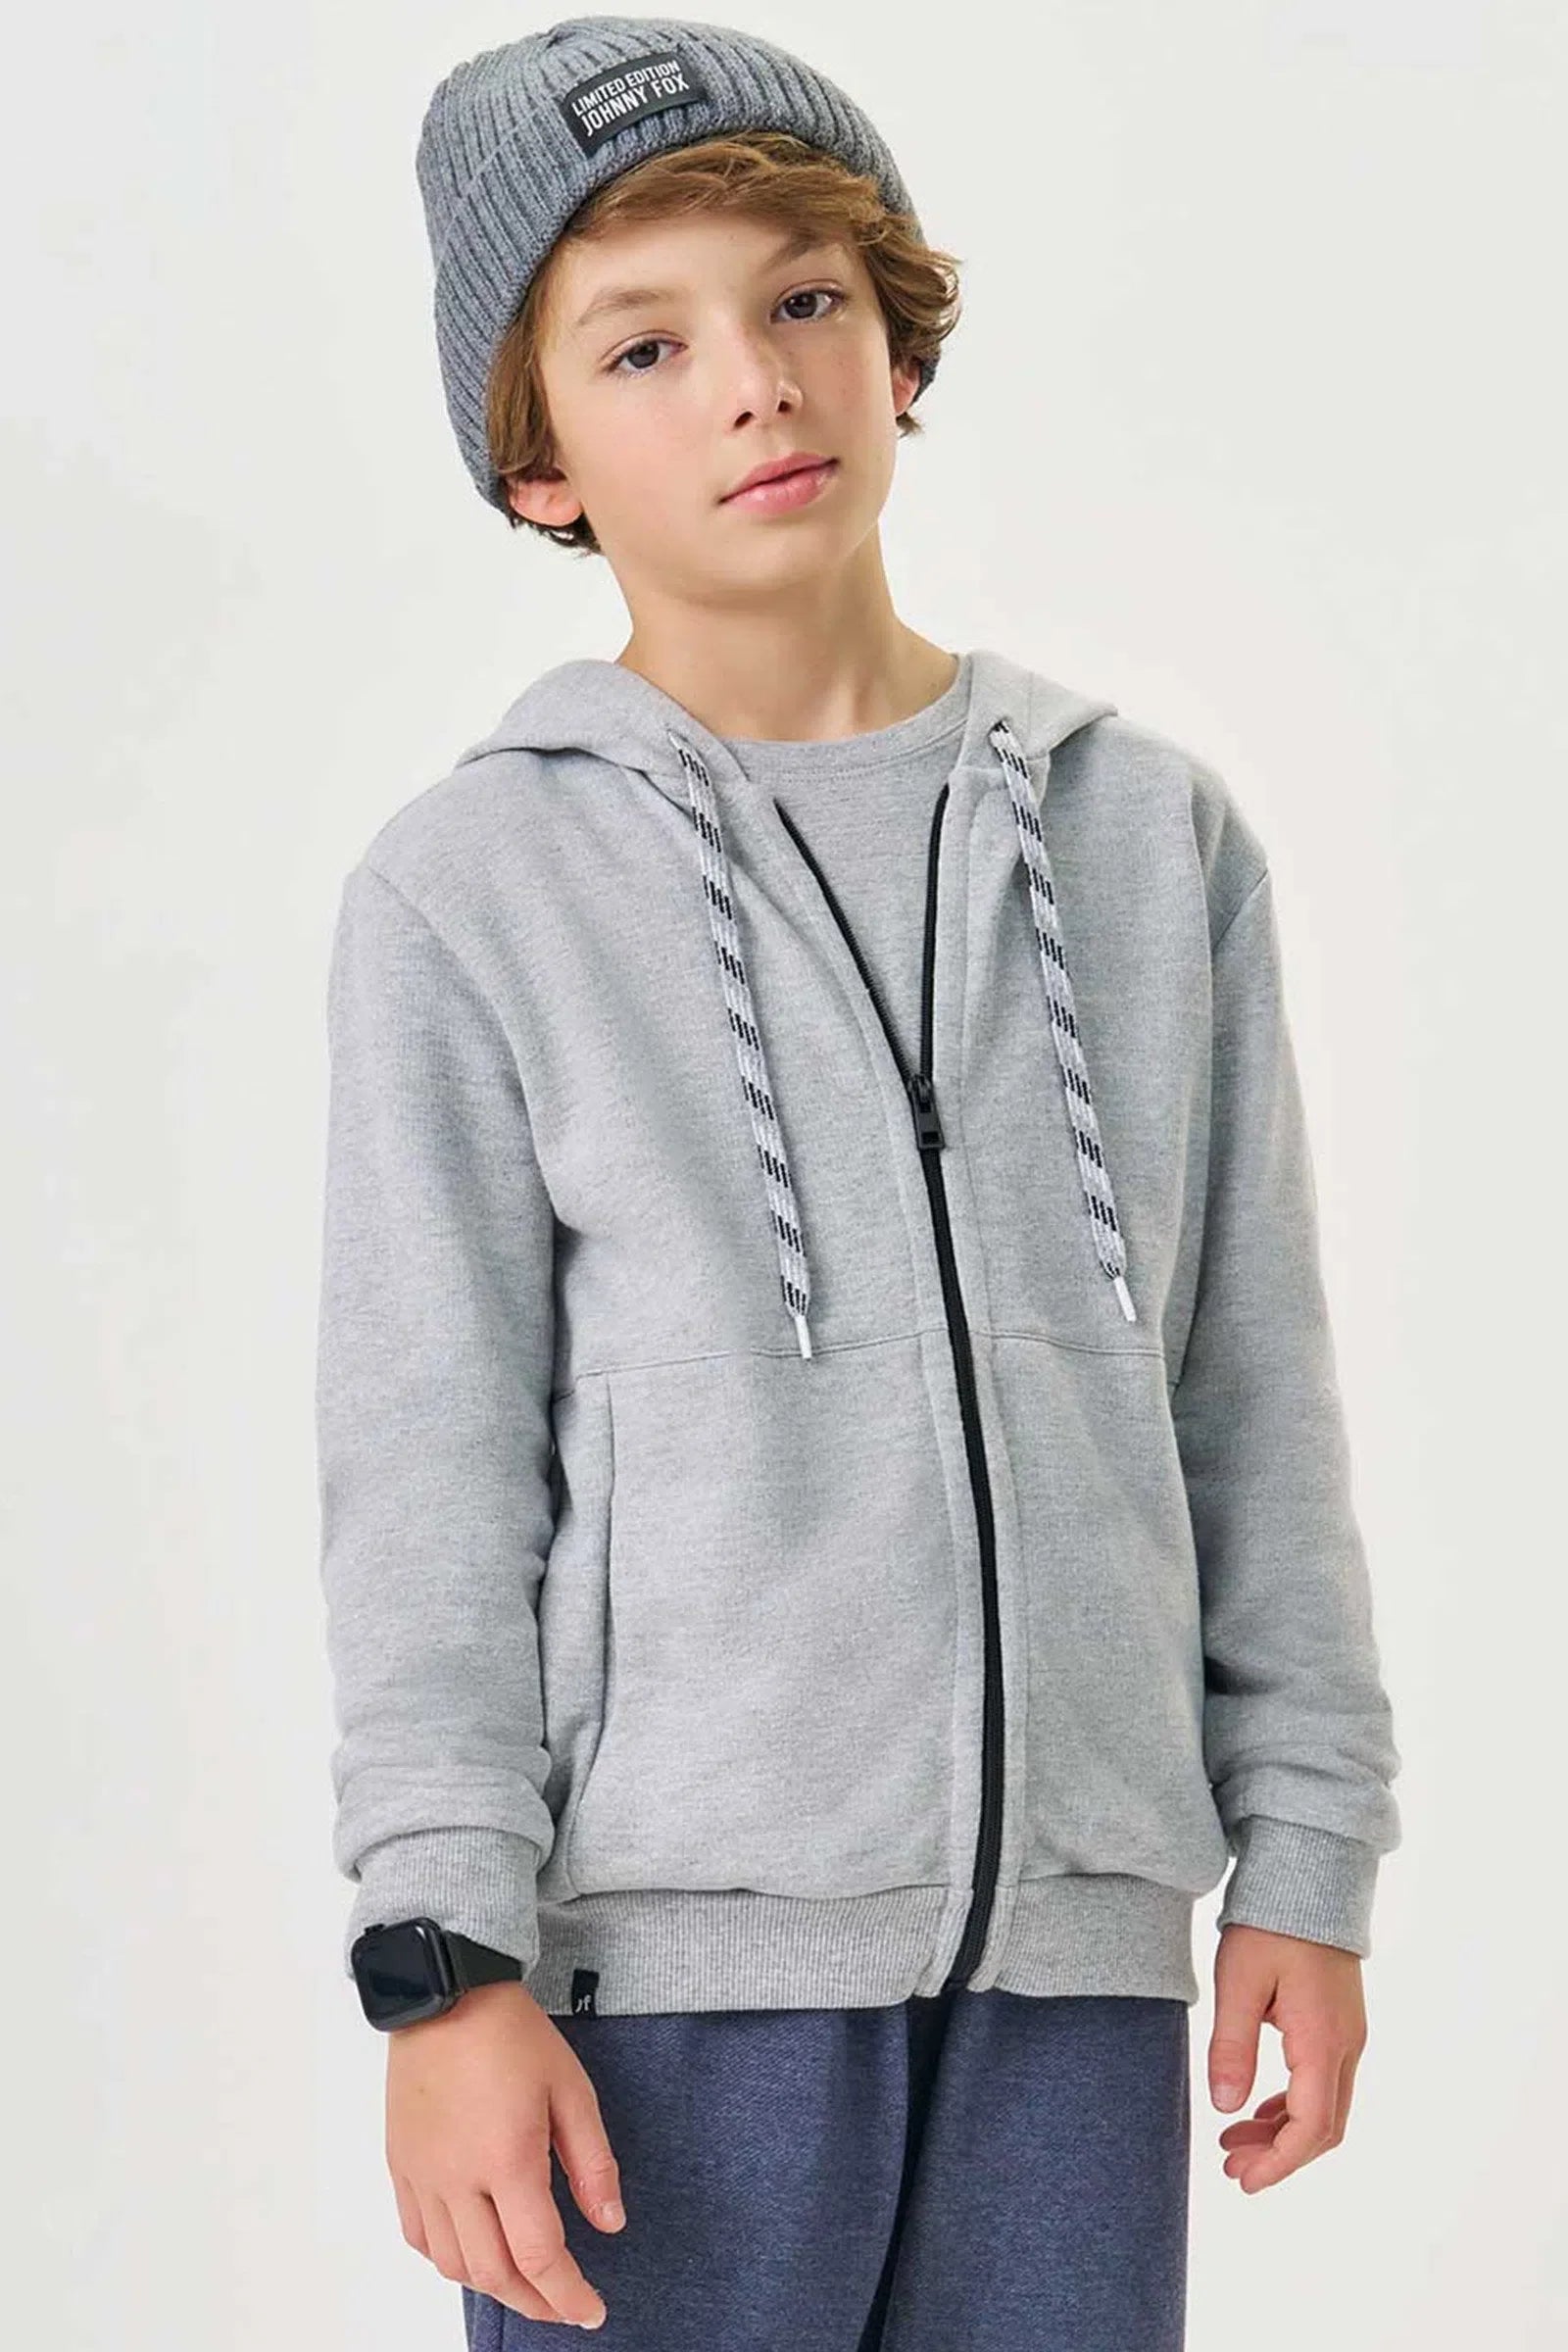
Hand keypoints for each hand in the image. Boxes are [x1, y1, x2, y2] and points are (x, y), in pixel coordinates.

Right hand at [385, 1977, 625, 2327]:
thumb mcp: (571, 2088)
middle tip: (565, 2305)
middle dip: (535, 2301)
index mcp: (507, 2158)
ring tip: (525, 2283)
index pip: (538, 2256)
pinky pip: (418, 2235)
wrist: (446, 1992)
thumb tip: (610, 2224)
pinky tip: (472, 2253)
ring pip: (453, 2264)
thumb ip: (593, 2163)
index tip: (591, 2312)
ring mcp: (423, 2174)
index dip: (568, 2295)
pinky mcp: (401, 2165)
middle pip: (494, 2273)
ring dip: (492, 2285)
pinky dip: (448, 2260)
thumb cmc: (511, 2033)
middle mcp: (458, 2177)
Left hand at [1207, 1923, 1367, 2191]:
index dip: (1279, 2164)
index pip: (1311, 2128)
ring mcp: (1348, 2034)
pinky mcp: (1339, 2022)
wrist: (1309, 1874)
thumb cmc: (1270, 1923)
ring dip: (1284, 2131)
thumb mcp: (1238, 1981)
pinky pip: (1323, 2081)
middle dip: (1279, 2155)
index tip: (1245, 2181)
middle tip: (1230, 2166)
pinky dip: (1293, 2104)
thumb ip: (1231, 2046)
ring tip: (1234, 2141)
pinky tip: (1260, 2107)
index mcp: (1322, 2041)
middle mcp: (1346, 2045)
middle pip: (1323, 2127)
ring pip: (1325, 2106)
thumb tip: (1225, 2108)